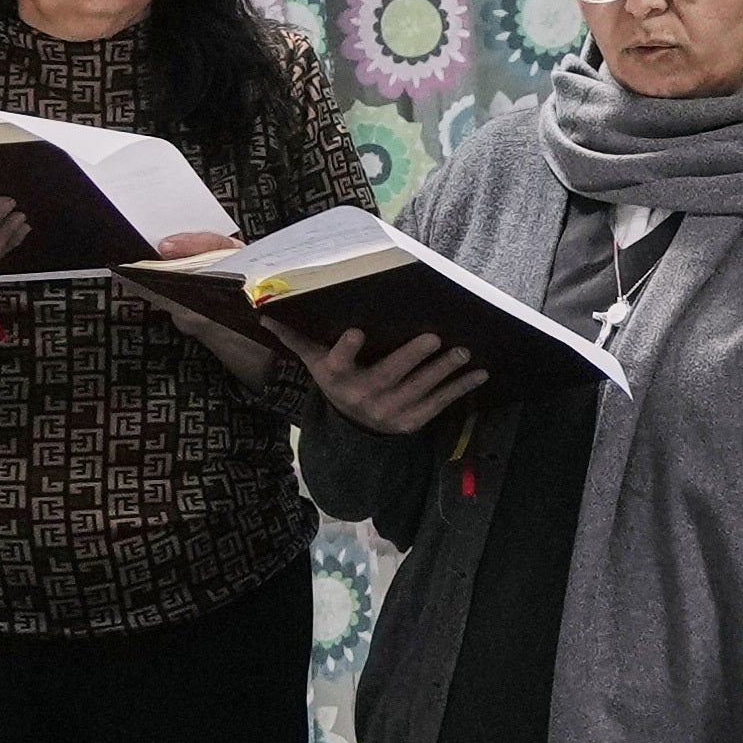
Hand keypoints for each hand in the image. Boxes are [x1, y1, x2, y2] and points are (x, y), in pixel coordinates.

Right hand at [302, 327, 487, 437]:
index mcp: (337, 377)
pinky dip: (458, 389)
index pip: (338, 363)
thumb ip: (296, 338)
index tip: (357, 332)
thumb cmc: (336, 382)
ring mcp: (388, 412)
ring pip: (418, 390)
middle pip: (388, 375)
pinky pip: (437, 404)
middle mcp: (362, 397)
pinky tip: (478, 374)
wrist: (353, 430)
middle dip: (411, 357)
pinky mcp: (410, 422)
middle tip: (433, 337)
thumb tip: (264, 312)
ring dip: (442, 372)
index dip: (346, 350)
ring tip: (463, 353)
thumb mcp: (315, 363)